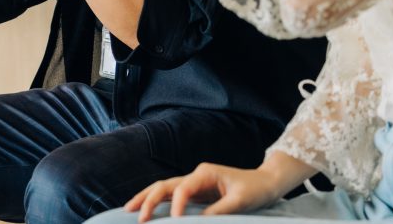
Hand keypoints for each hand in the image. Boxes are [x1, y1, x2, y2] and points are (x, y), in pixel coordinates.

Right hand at [126, 163, 280, 220]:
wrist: (264, 183)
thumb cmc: (254, 190)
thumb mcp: (240, 202)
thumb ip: (219, 212)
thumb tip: (199, 223)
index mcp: (205, 173)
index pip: (182, 189)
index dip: (176, 206)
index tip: (175, 222)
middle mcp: (195, 176)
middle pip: (164, 185)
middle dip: (148, 199)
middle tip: (137, 217)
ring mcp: (193, 184)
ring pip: (163, 189)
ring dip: (146, 199)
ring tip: (128, 210)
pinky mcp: (195, 193)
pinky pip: (171, 197)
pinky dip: (157, 203)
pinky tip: (146, 212)